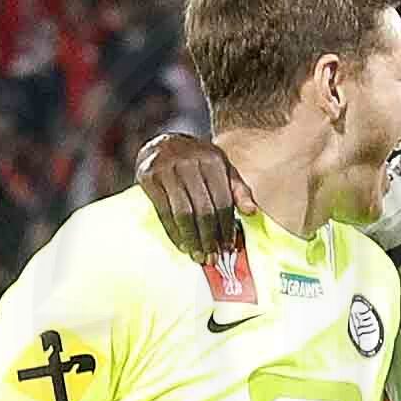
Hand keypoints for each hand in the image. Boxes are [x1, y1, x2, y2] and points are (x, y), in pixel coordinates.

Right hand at [134, 131, 247, 256]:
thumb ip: (238, 189)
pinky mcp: (149, 178)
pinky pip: (164, 212)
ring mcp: (168, 170)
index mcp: (212, 160)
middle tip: (213, 257)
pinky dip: (174, 232)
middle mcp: (190, 163)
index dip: (226, 227)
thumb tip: (252, 212)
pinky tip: (182, 245)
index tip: (228, 246)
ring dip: (192, 239)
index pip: (223, 200)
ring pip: (183, 213)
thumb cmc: (197, 160)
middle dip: (210, 237)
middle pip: (204, 209)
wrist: (162, 143)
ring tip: (198, 256)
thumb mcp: (222, 167)